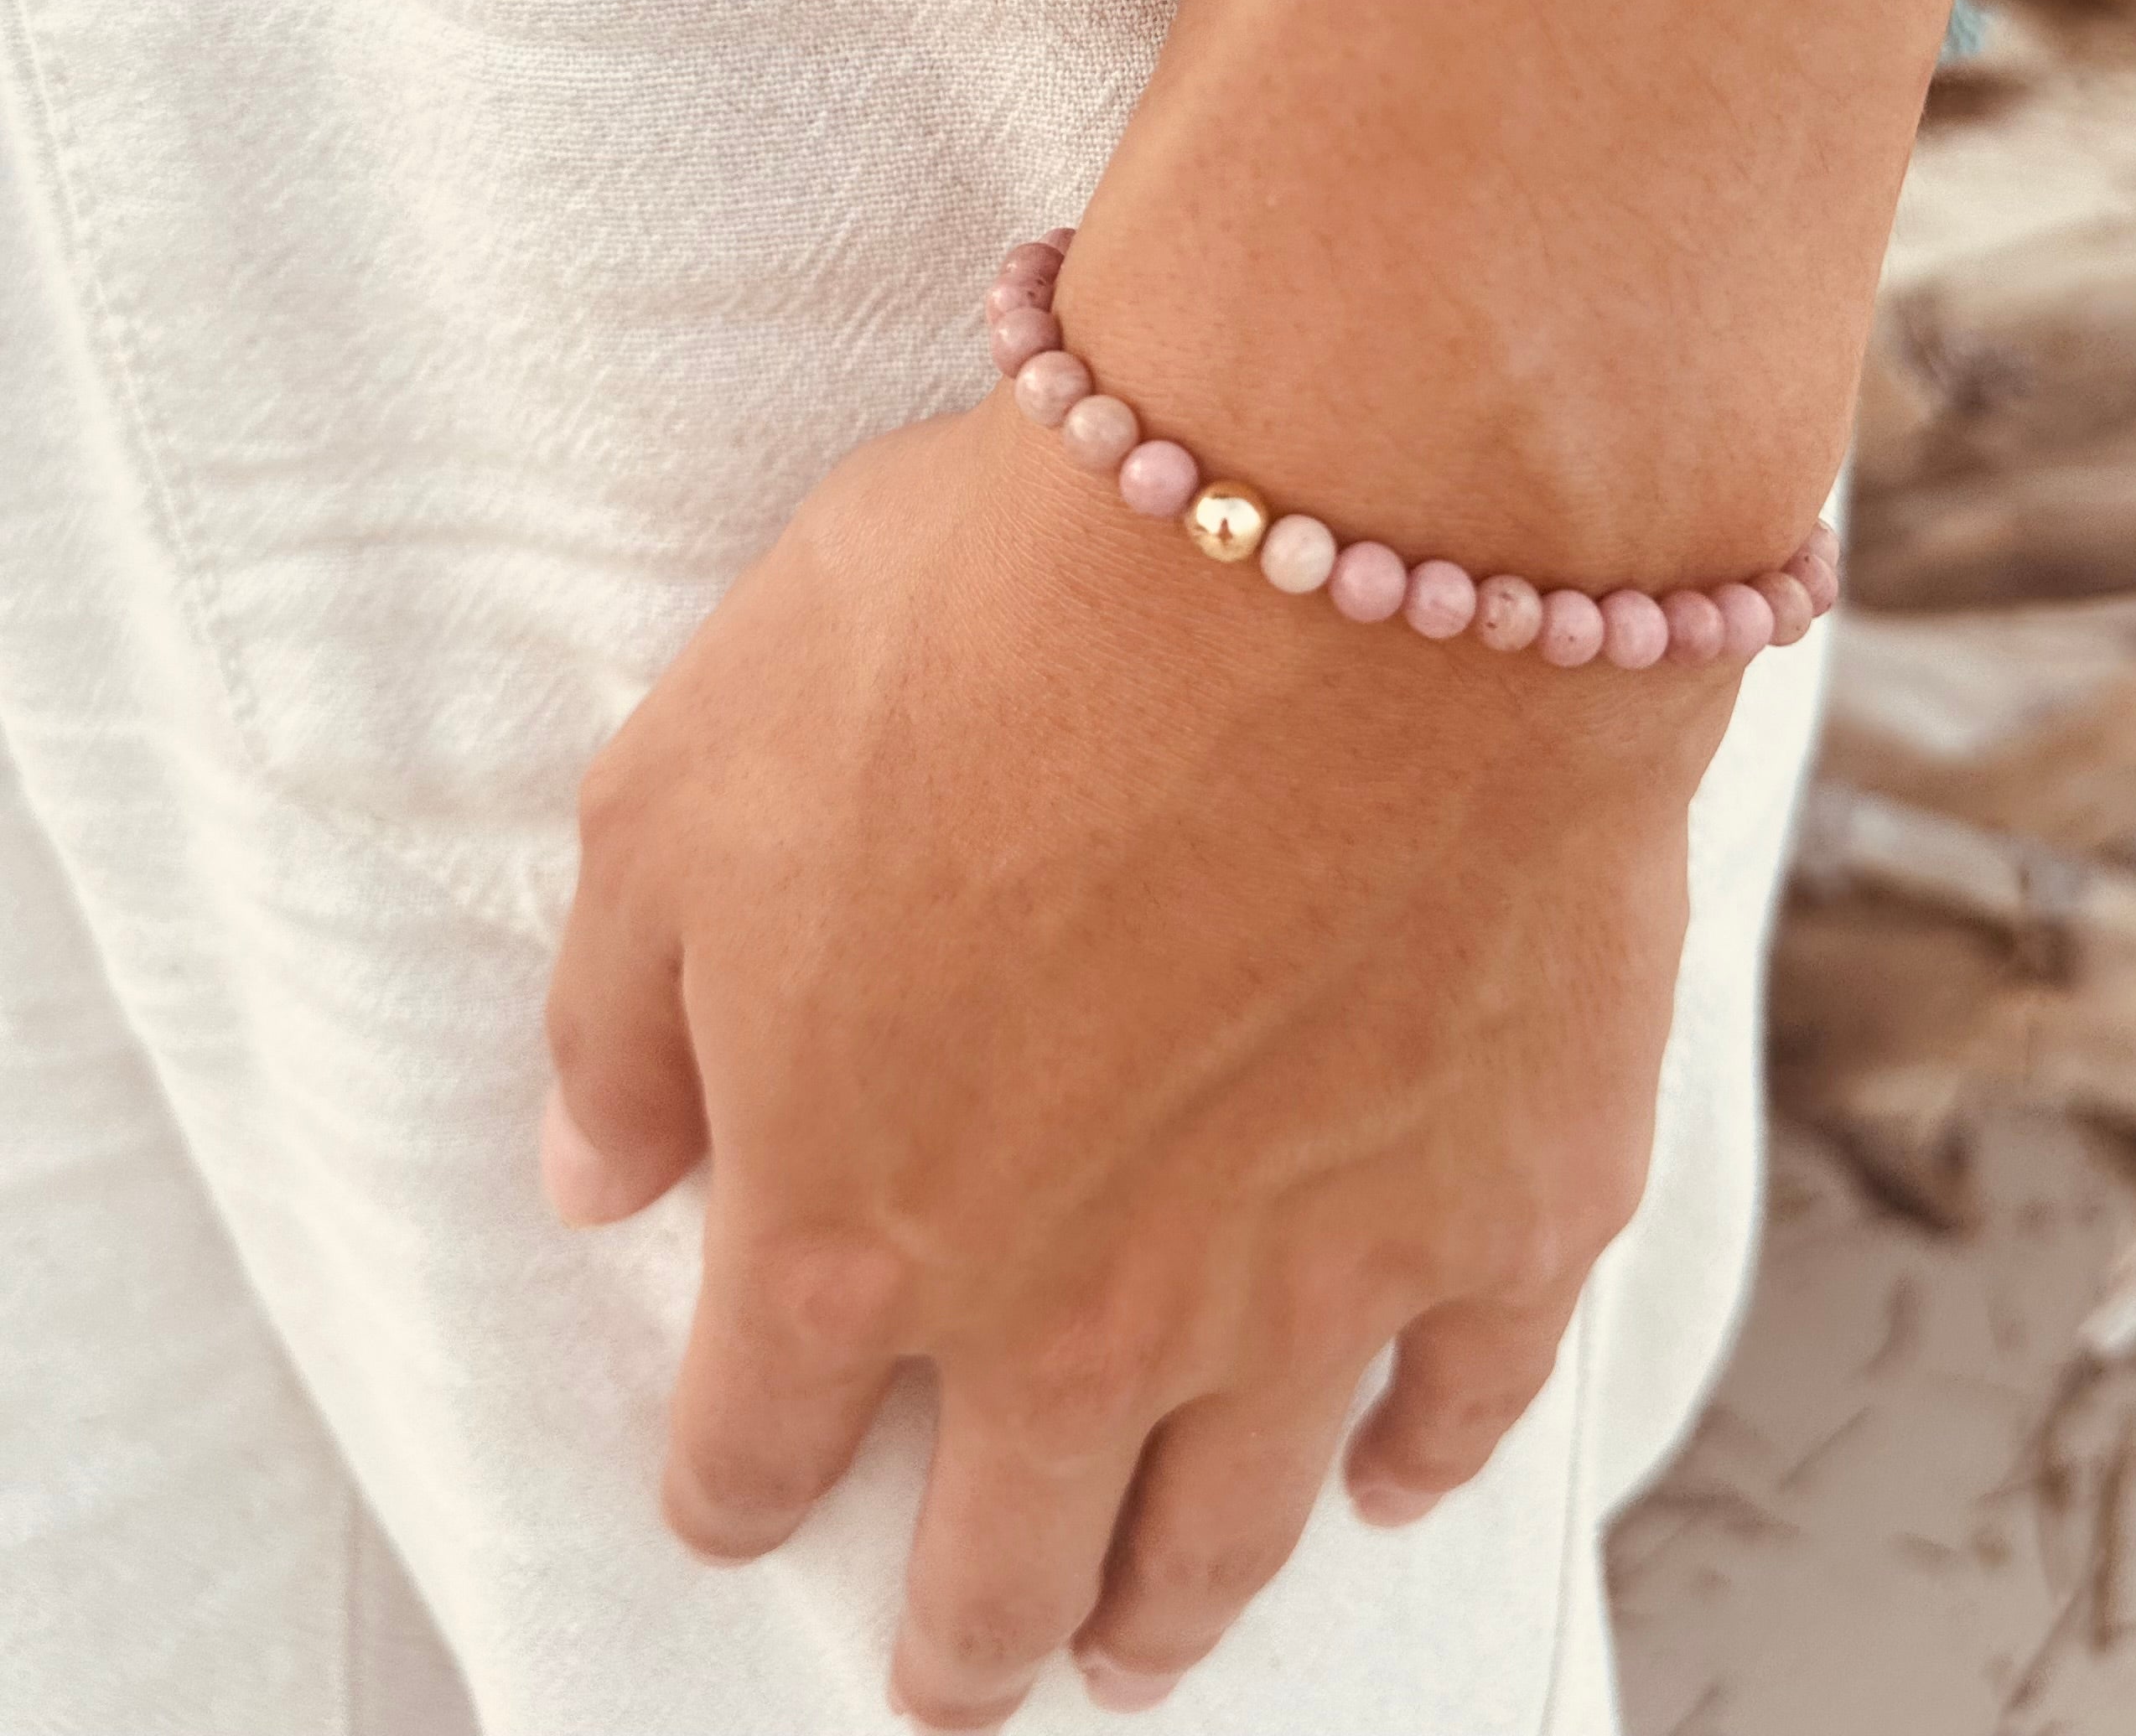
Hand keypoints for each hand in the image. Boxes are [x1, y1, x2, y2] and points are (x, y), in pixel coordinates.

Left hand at [542, 388, 1762, 1726]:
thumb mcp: (692, 773)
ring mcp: (1313, 1282)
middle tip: (964, 1666)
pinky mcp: (1512, 1203)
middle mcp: (1079, 1314)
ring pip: (1226, 1533)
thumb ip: (621, 1010)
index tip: (746, 1492)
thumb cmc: (1002, 620)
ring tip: (1144, 1644)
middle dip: (963, 1630)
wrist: (1346, 537)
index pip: (756, 1440)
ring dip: (1167, 1608)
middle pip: (1002, 1558)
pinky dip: (1422, 1460)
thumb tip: (598, 1173)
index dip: (736, 1482)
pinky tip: (1394, 1471)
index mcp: (851, 1223)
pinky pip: (1466, 1403)